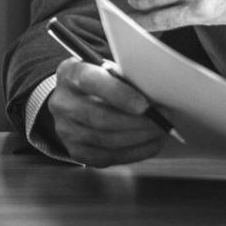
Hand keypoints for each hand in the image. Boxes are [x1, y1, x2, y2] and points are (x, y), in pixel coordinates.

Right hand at [46, 58, 165, 166]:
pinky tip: (150, 143)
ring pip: (107, 140)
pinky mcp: (77, 151)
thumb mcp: (106, 68)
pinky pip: (109, 156)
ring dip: (140, 138)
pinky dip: (135, 152)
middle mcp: (63, 103)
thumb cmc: (98, 82)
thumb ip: (124, 75)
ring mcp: (66, 130)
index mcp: (70, 74)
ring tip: (160, 131)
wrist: (72, 100)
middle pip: (101, 117)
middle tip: (162, 120)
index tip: (145, 106)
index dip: (119, 94)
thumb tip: (153, 92)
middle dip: (137, 122)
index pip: (91, 82)